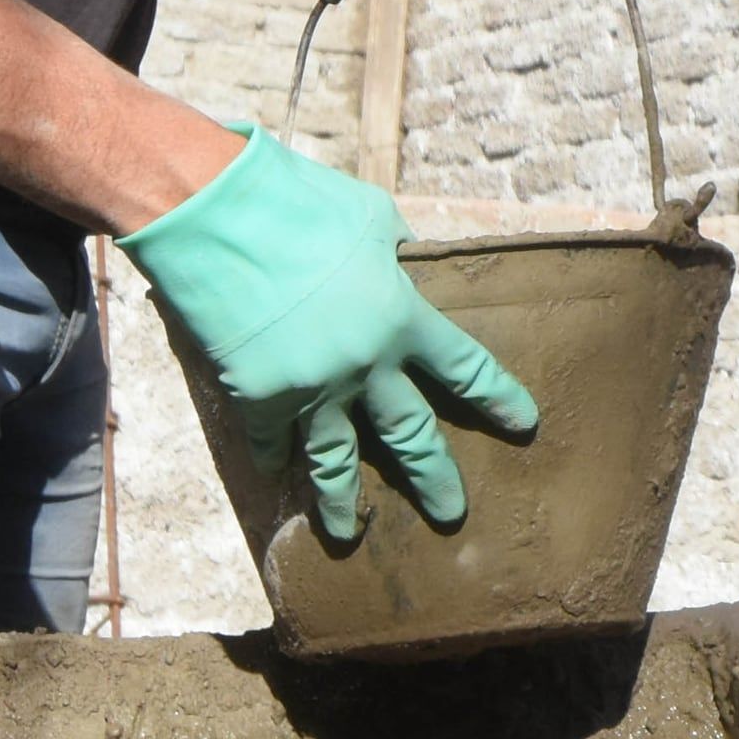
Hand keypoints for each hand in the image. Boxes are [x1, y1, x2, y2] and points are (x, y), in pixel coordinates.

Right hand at [119, 127, 537, 545]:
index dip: (498, 398)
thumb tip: (409, 263)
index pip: (466, 369)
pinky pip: (270, 443)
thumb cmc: (299, 203)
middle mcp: (365, 366)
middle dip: (435, 478)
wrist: (215, 215)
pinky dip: (273, 460)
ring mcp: (310, 389)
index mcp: (404, 317)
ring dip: (346, 503)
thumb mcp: (370, 218)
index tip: (522, 425)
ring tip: (353, 535)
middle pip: (412, 435)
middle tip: (453, 514)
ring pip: (336, 463)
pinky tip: (278, 477)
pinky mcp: (255, 397)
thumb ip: (397, 252)